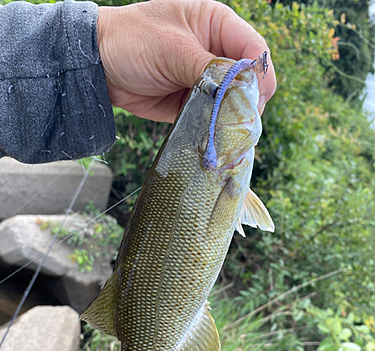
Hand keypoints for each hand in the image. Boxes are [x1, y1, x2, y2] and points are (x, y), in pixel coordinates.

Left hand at [97, 0, 275, 122]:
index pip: (254, 49)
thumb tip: (241, 91)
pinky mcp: (195, 102)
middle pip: (249, 79)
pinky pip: (214, 116)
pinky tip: (214, 136)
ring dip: (232, 118)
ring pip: (234, 101)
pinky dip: (216, 127)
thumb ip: (210, 67)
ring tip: (227, 133)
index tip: (253, 100)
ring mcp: (206, 79)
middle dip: (247, 101)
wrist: (100, 68)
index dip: (258, 75)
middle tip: (239, 123)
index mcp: (217, 24)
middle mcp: (216, 50)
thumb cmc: (132, 41)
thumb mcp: (173, 48)